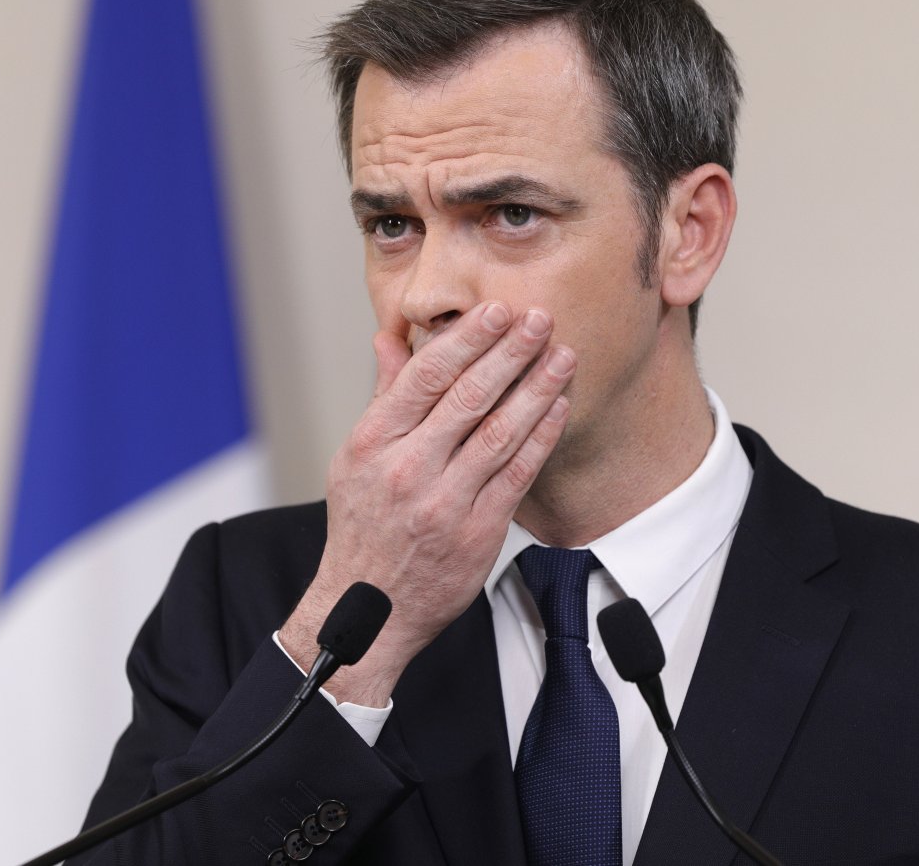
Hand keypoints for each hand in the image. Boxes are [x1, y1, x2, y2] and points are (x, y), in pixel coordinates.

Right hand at [278, 301, 575, 704]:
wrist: (370, 608)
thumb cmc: (363, 525)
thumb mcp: (356, 458)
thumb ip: (384, 396)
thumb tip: (391, 338)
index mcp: (373, 443)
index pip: (426, 376)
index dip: (467, 339)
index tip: (498, 310)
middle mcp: (407, 469)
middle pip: (468, 397)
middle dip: (510, 352)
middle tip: (540, 318)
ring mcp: (444, 503)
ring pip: (501, 432)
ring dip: (537, 388)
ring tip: (562, 355)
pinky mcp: (478, 532)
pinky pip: (518, 474)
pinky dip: (541, 436)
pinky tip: (558, 407)